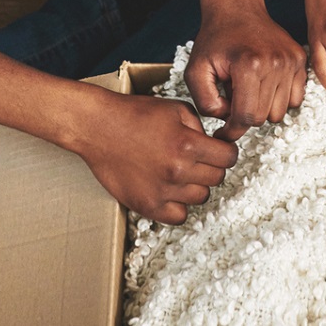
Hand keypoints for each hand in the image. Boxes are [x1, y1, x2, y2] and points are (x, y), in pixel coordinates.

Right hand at [67, 88, 237, 224]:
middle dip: (211, 167)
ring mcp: (162, 191)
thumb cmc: (134, 114)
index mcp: (188, 144)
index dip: (226, 152)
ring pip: (200, 198)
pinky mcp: (146, 205)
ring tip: (181, 173)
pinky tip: (171, 191)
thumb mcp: (176, 109)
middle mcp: (178, 170)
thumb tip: (213, 145)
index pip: (228, 158)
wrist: (97, 127)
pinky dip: (179, 206)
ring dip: (195, 186)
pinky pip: (179, 217)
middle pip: (216, 179)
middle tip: (197, 159)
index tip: (219, 151)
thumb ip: (200, 128)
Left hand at [187, 0, 307, 141]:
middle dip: (244, 115)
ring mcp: (291, 61)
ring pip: (280, 112)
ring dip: (262, 108)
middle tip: (231, 99)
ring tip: (247, 89)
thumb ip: (205, 102)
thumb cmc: (216, 37)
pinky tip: (263, 86)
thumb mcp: (196, 69)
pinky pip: (295, 98)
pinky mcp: (300, 60)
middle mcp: (275, 63)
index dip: (232, 130)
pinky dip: (279, 99)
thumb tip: (226, 119)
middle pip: (263, 117)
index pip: (245, 117)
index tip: (224, 132)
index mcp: (249, 65)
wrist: (237, 8)